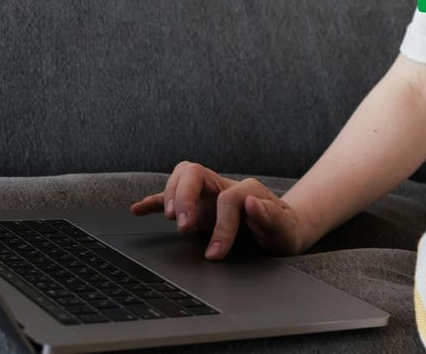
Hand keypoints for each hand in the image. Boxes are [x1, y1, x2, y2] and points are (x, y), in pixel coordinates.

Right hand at [129, 162, 305, 258]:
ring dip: (170, 195)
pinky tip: (138, 209)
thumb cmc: (284, 231)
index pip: (228, 198)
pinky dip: (154, 202)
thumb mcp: (287, 230)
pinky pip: (171, 197)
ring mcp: (209, 193)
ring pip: (182, 176)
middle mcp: (224, 187)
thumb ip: (272, 217)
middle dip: (184, 197)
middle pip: (195, 172)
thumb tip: (251, 203)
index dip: (221, 225)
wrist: (284, 229)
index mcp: (247, 190)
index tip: (215, 253)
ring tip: (170, 218)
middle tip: (183, 227)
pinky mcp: (198, 206)